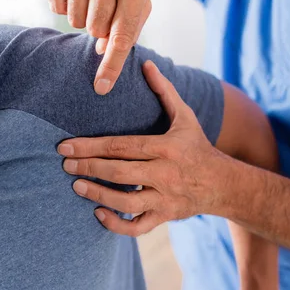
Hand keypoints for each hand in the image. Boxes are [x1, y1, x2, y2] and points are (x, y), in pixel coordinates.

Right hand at [47, 0, 150, 94]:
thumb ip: (128, 30)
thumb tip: (105, 53)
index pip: (123, 36)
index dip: (112, 65)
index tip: (102, 88)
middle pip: (95, 31)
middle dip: (98, 28)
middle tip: (103, 7)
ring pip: (75, 21)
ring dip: (82, 17)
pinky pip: (56, 7)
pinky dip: (64, 4)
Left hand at [58, 61, 228, 234]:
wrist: (223, 183)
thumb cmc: (198, 147)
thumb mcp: (186, 116)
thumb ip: (164, 91)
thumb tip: (146, 63)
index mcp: (166, 148)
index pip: (123, 146)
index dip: (92, 147)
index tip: (66, 146)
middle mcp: (165, 173)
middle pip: (120, 172)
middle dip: (89, 168)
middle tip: (65, 165)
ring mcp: (165, 197)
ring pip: (127, 201)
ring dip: (98, 195)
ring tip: (77, 186)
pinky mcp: (165, 216)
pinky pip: (138, 226)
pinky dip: (117, 224)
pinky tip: (99, 213)